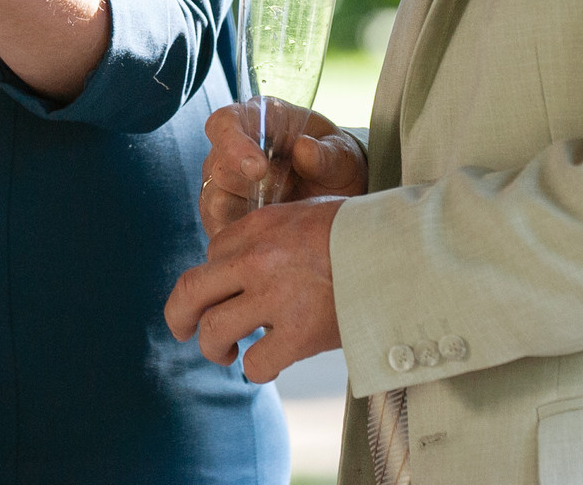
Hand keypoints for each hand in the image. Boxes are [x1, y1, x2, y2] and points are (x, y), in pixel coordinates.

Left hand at [164, 196, 345, 382]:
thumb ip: (275, 235)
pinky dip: (256, 371)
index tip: (229, 290)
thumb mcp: (309, 212)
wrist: (402, 250)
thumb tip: (249, 261)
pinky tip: (266, 366)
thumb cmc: (363, 232)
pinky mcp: (300, 333)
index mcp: (259, 226)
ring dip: (214, 348)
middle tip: (183, 330)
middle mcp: (258, 259)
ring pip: (215, 330)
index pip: (212, 254)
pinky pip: (256, 364)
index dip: (216, 277)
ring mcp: (276, 297)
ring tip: (226, 355)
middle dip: (180, 315)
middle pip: (191, 290)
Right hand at [199, 97, 367, 237]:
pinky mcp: (224, 215)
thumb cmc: (335, 163)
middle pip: (217, 167)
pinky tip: (270, 237)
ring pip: (213, 201)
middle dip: (245, 188)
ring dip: (247, 214)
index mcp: (257, 120)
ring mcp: (225, 183)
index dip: (234, 144)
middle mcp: (233, 149)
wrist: (337, 194)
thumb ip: (327, 153)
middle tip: (283, 198)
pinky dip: (242, 237)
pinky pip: (219, 228)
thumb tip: (305, 149)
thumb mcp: (342, 155)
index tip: (258, 168)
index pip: (226, 123)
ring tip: (283, 216)